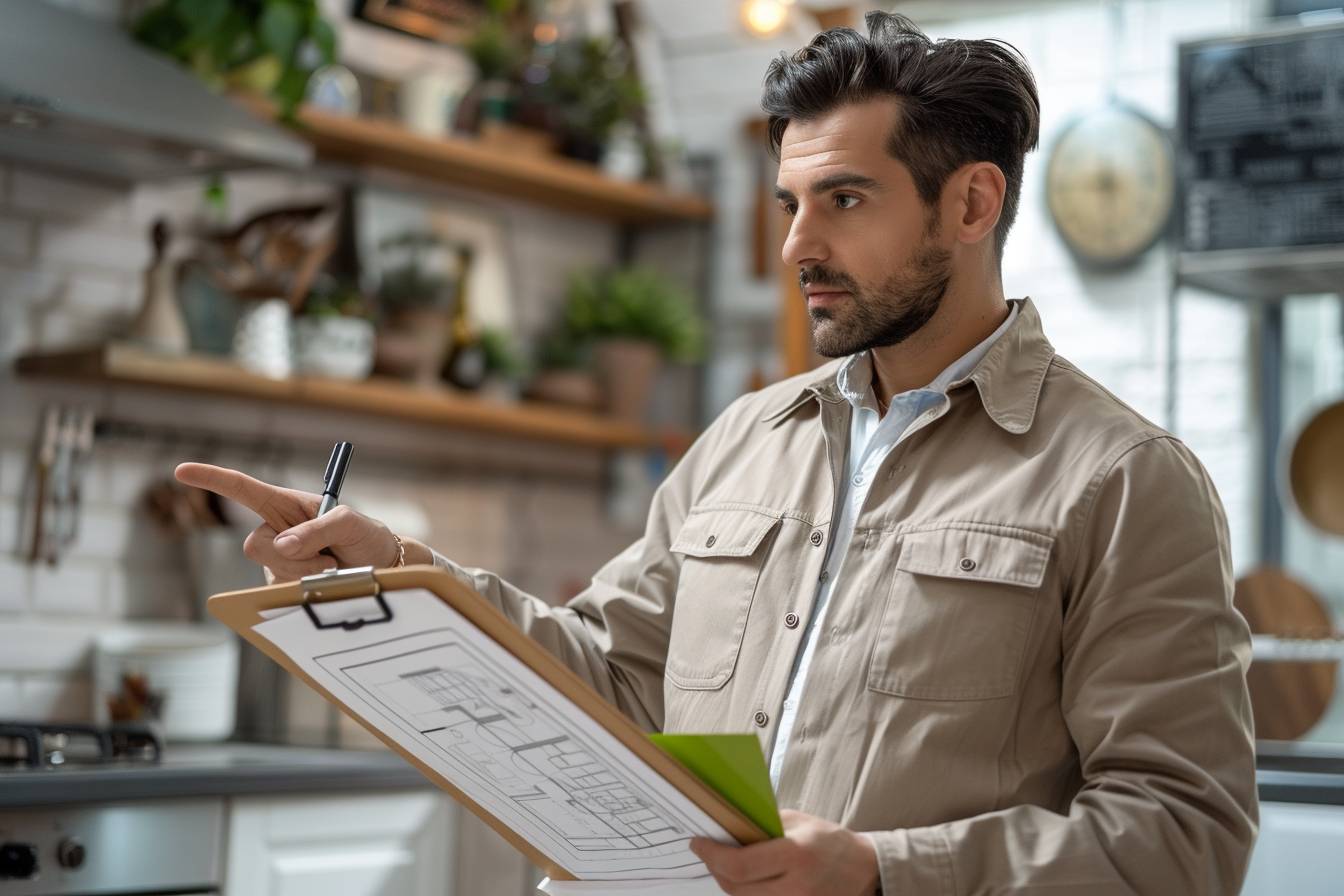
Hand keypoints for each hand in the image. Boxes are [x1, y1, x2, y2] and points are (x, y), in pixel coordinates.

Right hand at [174, 462, 424, 580]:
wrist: (382, 569)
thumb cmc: (367, 537)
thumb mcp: (350, 524)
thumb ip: (316, 529)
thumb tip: (281, 545)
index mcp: (287, 505)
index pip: (243, 489)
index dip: (212, 479)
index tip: (181, 471)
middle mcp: (277, 530)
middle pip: (255, 545)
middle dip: (290, 557)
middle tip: (326, 558)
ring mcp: (278, 559)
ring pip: (270, 570)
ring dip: (304, 573)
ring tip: (332, 566)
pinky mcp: (283, 583)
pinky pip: (280, 589)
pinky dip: (305, 587)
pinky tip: (325, 580)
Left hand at [689, 810, 879, 895]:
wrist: (864, 871)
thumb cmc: (829, 840)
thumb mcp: (796, 822)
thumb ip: (762, 826)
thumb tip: (726, 828)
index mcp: (795, 855)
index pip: (739, 865)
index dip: (712, 856)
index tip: (697, 843)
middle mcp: (795, 887)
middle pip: (736, 887)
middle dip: (714, 867)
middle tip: (706, 851)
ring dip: (727, 882)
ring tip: (722, 862)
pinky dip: (745, 893)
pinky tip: (743, 878)